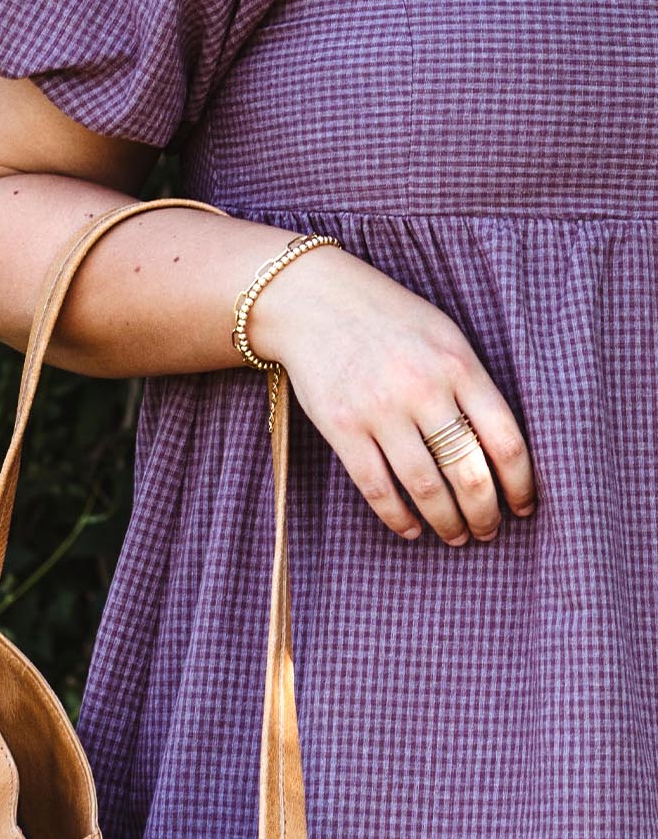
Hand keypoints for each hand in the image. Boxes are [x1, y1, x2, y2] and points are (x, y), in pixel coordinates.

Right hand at [250, 245, 537, 544]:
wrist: (314, 301)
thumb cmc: (389, 321)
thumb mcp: (444, 336)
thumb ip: (472, 385)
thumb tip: (499, 451)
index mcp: (458, 365)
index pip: (505, 440)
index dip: (521, 484)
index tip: (524, 506)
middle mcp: (423, 389)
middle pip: (468, 472)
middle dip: (485, 513)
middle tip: (488, 531)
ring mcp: (380, 411)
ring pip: (425, 488)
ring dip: (446, 522)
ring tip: (456, 536)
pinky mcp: (343, 428)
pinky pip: (378, 488)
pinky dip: (398, 518)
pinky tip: (410, 530)